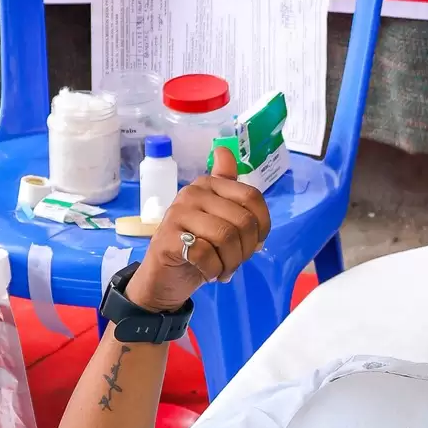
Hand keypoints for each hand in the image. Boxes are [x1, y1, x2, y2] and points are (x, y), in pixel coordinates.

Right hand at [124, 144, 269, 311]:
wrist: (164, 277)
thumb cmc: (198, 247)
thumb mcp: (220, 219)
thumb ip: (230, 191)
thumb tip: (223, 150)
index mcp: (208, 184)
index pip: (252, 197)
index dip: (262, 225)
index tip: (255, 243)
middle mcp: (192, 193)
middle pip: (242, 220)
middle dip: (246, 250)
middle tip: (235, 262)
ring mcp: (177, 214)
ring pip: (225, 237)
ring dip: (230, 262)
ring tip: (224, 270)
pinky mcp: (167, 239)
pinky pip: (206, 254)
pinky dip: (214, 270)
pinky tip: (208, 273)